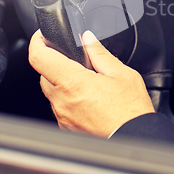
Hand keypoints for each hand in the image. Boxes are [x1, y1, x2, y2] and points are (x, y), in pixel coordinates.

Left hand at [29, 30, 154, 137]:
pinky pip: (60, 107)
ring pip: (52, 91)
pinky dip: (68, 98)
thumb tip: (87, 38)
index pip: (39, 57)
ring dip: (62, 82)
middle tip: (76, 60)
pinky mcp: (67, 127)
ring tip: (87, 81)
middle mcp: (62, 101)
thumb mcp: (121, 73)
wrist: (136, 137)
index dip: (37, 41)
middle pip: (44, 74)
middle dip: (55, 62)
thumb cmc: (131, 111)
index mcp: (73, 83)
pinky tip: (88, 98)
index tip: (42, 36)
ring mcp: (63, 117)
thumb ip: (99, 52)